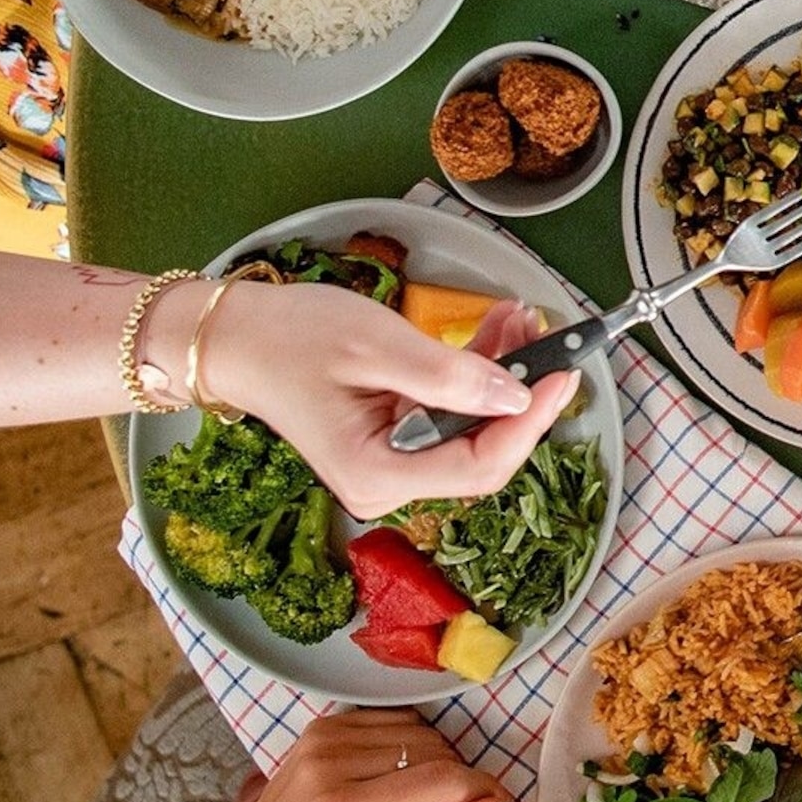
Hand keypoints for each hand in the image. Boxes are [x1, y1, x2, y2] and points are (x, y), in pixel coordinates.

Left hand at [178, 709, 513, 801]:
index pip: (439, 779)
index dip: (479, 789)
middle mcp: (332, 762)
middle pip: (432, 749)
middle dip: (455, 779)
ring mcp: (324, 736)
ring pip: (417, 729)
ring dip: (434, 760)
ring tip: (416, 799)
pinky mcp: (322, 724)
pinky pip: (393, 720)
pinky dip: (410, 744)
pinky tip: (395, 776)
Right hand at [197, 283, 578, 515]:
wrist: (238, 339)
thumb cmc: (291, 338)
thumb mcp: (376, 346)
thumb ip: (447, 376)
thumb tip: (516, 395)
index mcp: (377, 476)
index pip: (481, 466)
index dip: (530, 422)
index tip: (564, 372)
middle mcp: (389, 484)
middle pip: (485, 451)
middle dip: (521, 390)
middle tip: (545, 329)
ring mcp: (394, 467)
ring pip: (475, 428)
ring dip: (504, 373)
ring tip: (519, 317)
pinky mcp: (397, 442)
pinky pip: (453, 415)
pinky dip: (477, 374)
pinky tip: (495, 331)